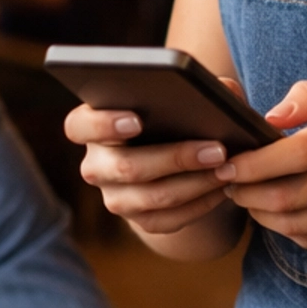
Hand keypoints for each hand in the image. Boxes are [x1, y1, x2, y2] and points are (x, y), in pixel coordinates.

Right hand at [63, 101, 232, 235]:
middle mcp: (96, 165)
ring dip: (195, 184)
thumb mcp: (184, 97)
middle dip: (175, 158)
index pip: (79, 126)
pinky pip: (167, 220)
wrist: (175, 160)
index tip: (136, 120)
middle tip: (216, 149)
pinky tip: (222, 189)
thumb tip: (224, 91)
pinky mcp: (138, 220)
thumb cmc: (174, 116)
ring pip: (151, 197)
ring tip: (226, 169)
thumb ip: (199, 87)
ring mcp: (114, 197)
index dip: (102, 124)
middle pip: (125, 167)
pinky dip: (200, 205)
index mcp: (92, 126)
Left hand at [216, 80, 306, 249]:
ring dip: (262, 215)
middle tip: (227, 185)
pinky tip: (275, 214)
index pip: (298, 153)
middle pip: (292, 195)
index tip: (227, 164)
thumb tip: (268, 118)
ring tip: (246, 198)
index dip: (255, 164)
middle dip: (248, 194)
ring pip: (298, 223)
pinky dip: (286, 229)